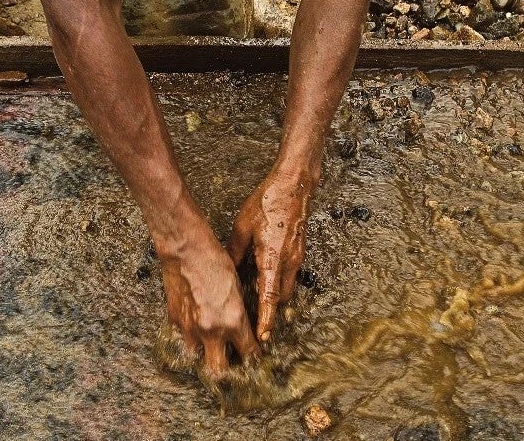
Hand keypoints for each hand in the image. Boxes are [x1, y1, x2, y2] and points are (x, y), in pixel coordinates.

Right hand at [156, 226, 259, 377]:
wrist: (186, 250)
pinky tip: (195, 325)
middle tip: (232, 362)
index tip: (254, 358)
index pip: (249, 353)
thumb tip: (243, 329)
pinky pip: (184, 338)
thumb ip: (239, 314)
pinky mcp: (176, 321)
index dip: (253, 358)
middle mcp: (212, 330)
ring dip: (205, 353)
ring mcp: (191, 328)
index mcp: (234, 321)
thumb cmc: (216, 262)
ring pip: (198, 357)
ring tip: (210, 345)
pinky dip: (190, 336)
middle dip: (227, 371)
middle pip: (219, 371)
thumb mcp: (237, 288)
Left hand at [228, 171, 313, 341]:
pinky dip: (277, 283)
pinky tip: (262, 279)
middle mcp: (289, 262)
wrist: (294, 185)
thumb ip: (234, 253)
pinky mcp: (298, 252)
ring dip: (273, 297)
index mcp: (272, 258)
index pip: (270, 298)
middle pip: (279, 298)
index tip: (262, 337)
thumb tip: (224, 273)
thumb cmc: (267, 204)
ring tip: (255, 304)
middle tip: (252, 323)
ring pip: (285, 288)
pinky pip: (288, 275)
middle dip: (268, 312)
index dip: (265, 319)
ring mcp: (296, 257)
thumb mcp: (242, 228)